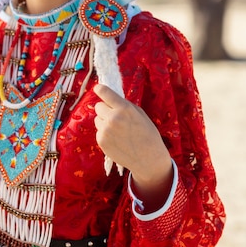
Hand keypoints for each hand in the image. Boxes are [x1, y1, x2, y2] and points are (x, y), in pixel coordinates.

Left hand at [94, 84, 172, 210]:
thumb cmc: (146, 133)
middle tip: (115, 117)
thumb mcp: (139, 114)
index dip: (100, 89)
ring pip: (97, 119)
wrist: (148, 157)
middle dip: (105, 109)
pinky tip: (116, 139)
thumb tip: (108, 98)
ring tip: (118, 131)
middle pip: (98, 106)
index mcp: (124, 108)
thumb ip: (123, 105)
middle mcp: (113, 118)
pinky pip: (98, 131)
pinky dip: (105, 134)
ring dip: (104, 122)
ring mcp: (105, 130)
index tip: (98, 88)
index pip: (105, 92)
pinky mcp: (101, 141)